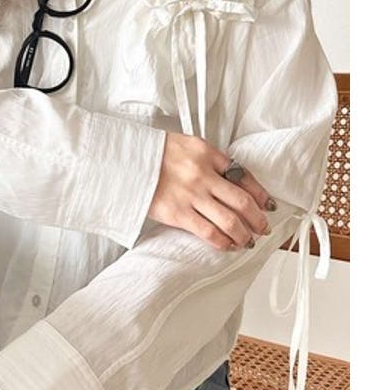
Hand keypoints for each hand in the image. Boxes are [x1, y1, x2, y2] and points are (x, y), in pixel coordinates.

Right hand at [148, 132, 276, 251]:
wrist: (123, 161)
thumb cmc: (152, 153)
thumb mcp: (186, 145)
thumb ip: (209, 159)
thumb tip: (231, 178)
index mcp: (207, 153)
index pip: (244, 175)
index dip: (260, 193)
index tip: (266, 204)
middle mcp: (203, 174)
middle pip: (243, 201)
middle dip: (258, 218)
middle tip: (263, 227)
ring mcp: (191, 195)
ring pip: (230, 220)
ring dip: (244, 234)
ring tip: (247, 241)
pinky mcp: (177, 213)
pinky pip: (208, 232)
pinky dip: (223, 241)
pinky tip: (228, 245)